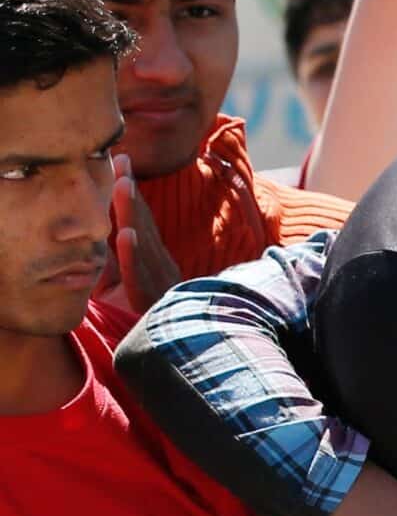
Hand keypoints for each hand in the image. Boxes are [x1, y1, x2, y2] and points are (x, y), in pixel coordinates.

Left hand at [98, 155, 178, 312]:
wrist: (171, 356)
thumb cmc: (147, 325)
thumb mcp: (127, 289)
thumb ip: (117, 264)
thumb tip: (106, 234)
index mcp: (155, 263)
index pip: (141, 222)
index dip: (131, 194)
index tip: (121, 163)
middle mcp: (161, 268)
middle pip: (144, 224)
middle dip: (131, 192)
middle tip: (121, 159)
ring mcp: (160, 283)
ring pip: (144, 243)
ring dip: (133, 213)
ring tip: (123, 185)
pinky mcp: (153, 302)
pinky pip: (140, 276)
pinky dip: (132, 256)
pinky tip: (125, 235)